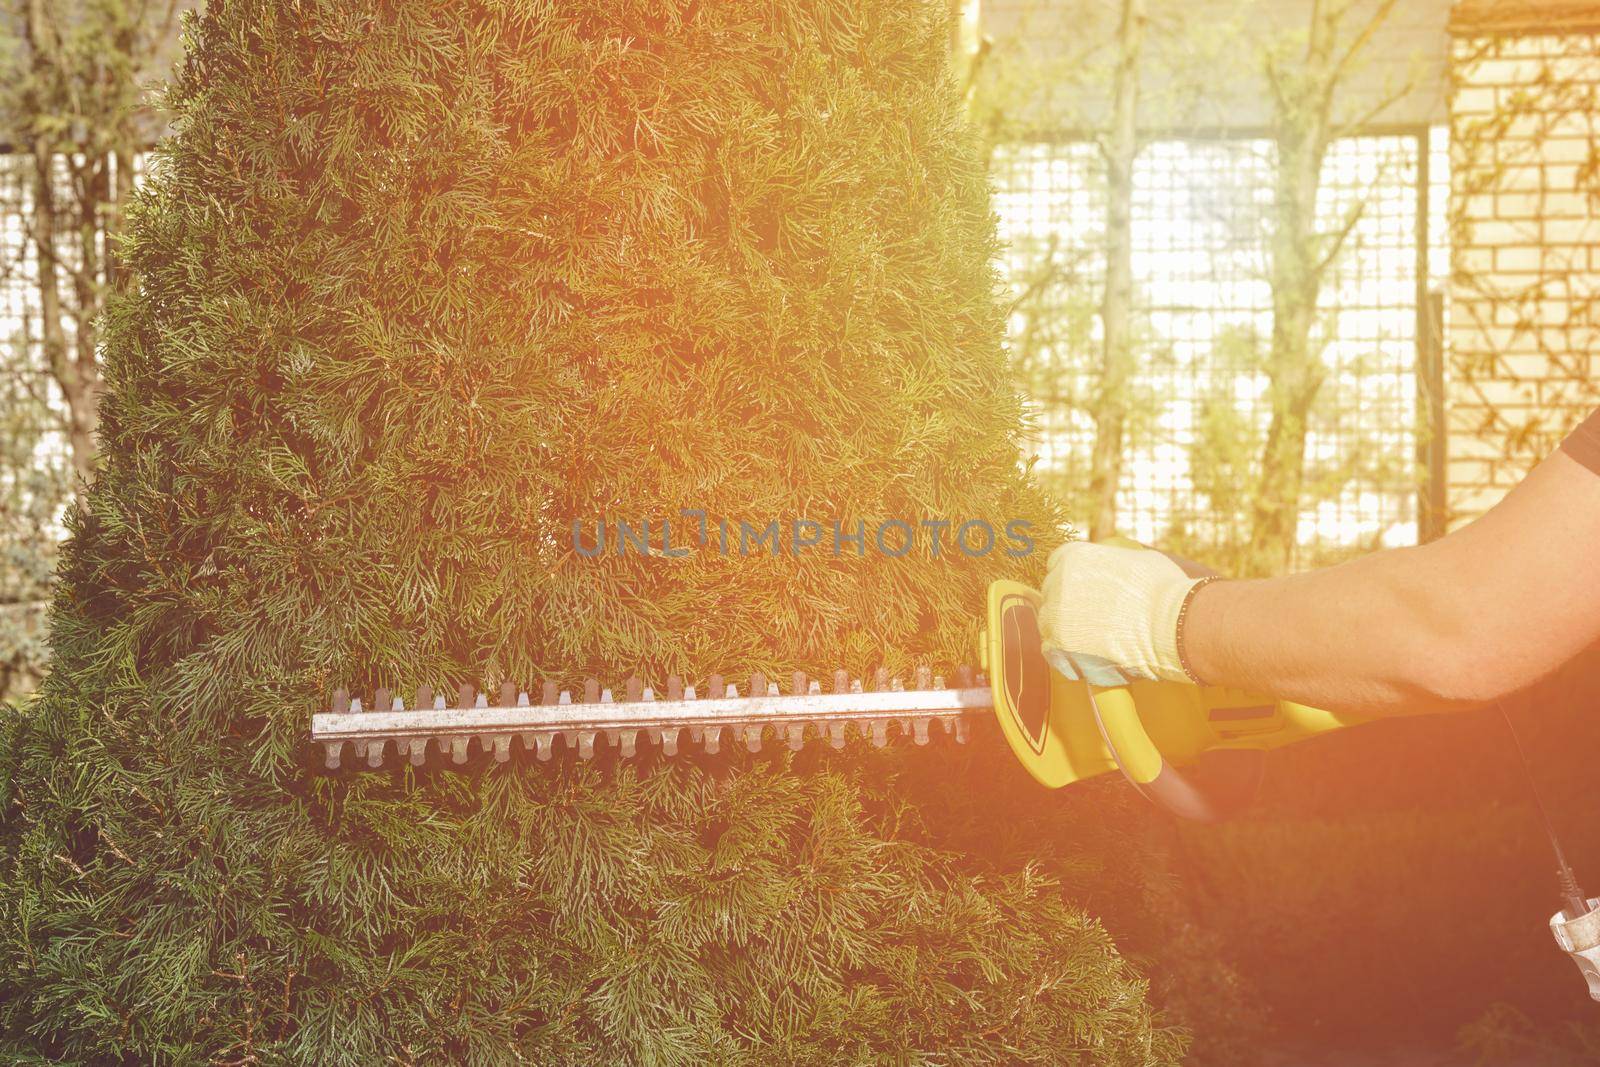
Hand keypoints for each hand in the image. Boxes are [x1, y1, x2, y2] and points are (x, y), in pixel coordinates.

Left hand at [1037, 540, 1204, 686]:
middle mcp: (1057, 582)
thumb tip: (1118, 565)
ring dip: (1066, 629)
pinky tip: (1085, 656)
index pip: (1057, 563)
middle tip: (1092, 616)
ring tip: (1092, 639)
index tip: (1085, 588)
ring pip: (1049, 622)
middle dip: (1068, 602)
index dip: (1072, 576)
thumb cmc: (1163, 590)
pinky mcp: (1059, 646)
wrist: (1170, 625)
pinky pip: (1051, 651)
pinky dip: (1065, 655)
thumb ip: (1116, 561)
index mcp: (1074, 556)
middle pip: (1052, 593)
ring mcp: (1056, 615)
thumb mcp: (1139, 559)